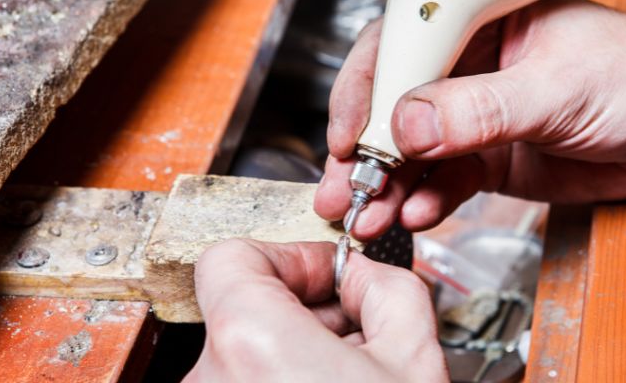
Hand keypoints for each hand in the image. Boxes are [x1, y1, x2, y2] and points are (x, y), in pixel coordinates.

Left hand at [184, 239, 446, 381]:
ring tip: (349, 369)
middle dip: (305, 304)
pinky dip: (283, 373)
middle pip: (244, 303)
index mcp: (250, 344)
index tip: (327, 276)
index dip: (290, 256)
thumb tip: (363, 274)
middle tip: (354, 327)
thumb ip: (389, 289)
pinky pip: (241, 377)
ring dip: (297, 343)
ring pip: (245, 347)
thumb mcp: (414, 360)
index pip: (232, 256)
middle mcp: (211, 377)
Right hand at [315, 0, 625, 238]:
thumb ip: (479, 108)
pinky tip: (415, 214)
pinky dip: (425, 201)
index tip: (350, 136)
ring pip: (413, 151)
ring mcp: (474, 117)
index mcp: (479, 24)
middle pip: (394, 105)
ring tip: (370, 215)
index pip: (402, 50)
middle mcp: (468, 67)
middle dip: (363, 150)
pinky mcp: (487, 159)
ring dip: (387, 186)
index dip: (367, 93)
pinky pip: (443, 181)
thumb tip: (410, 124)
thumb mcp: (555, 88)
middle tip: (343, 187)